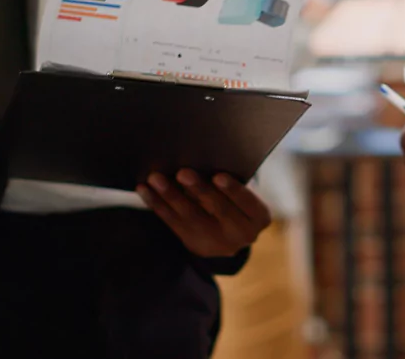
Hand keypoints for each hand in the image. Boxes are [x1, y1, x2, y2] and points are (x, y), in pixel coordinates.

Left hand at [137, 169, 271, 257]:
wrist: (231, 234)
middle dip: (199, 190)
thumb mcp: (244, 195)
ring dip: (170, 195)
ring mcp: (216, 243)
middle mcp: (241, 234)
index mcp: (259, 218)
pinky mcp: (193, 244)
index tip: (218, 175)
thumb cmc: (238, 199)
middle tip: (182, 172)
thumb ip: (230, 182)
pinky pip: (172, 223)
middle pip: (218, 210)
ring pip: (190, 217)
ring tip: (155, 178)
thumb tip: (199, 160)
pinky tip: (145, 190)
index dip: (233, 190)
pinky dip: (157, 204)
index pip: (247, 203)